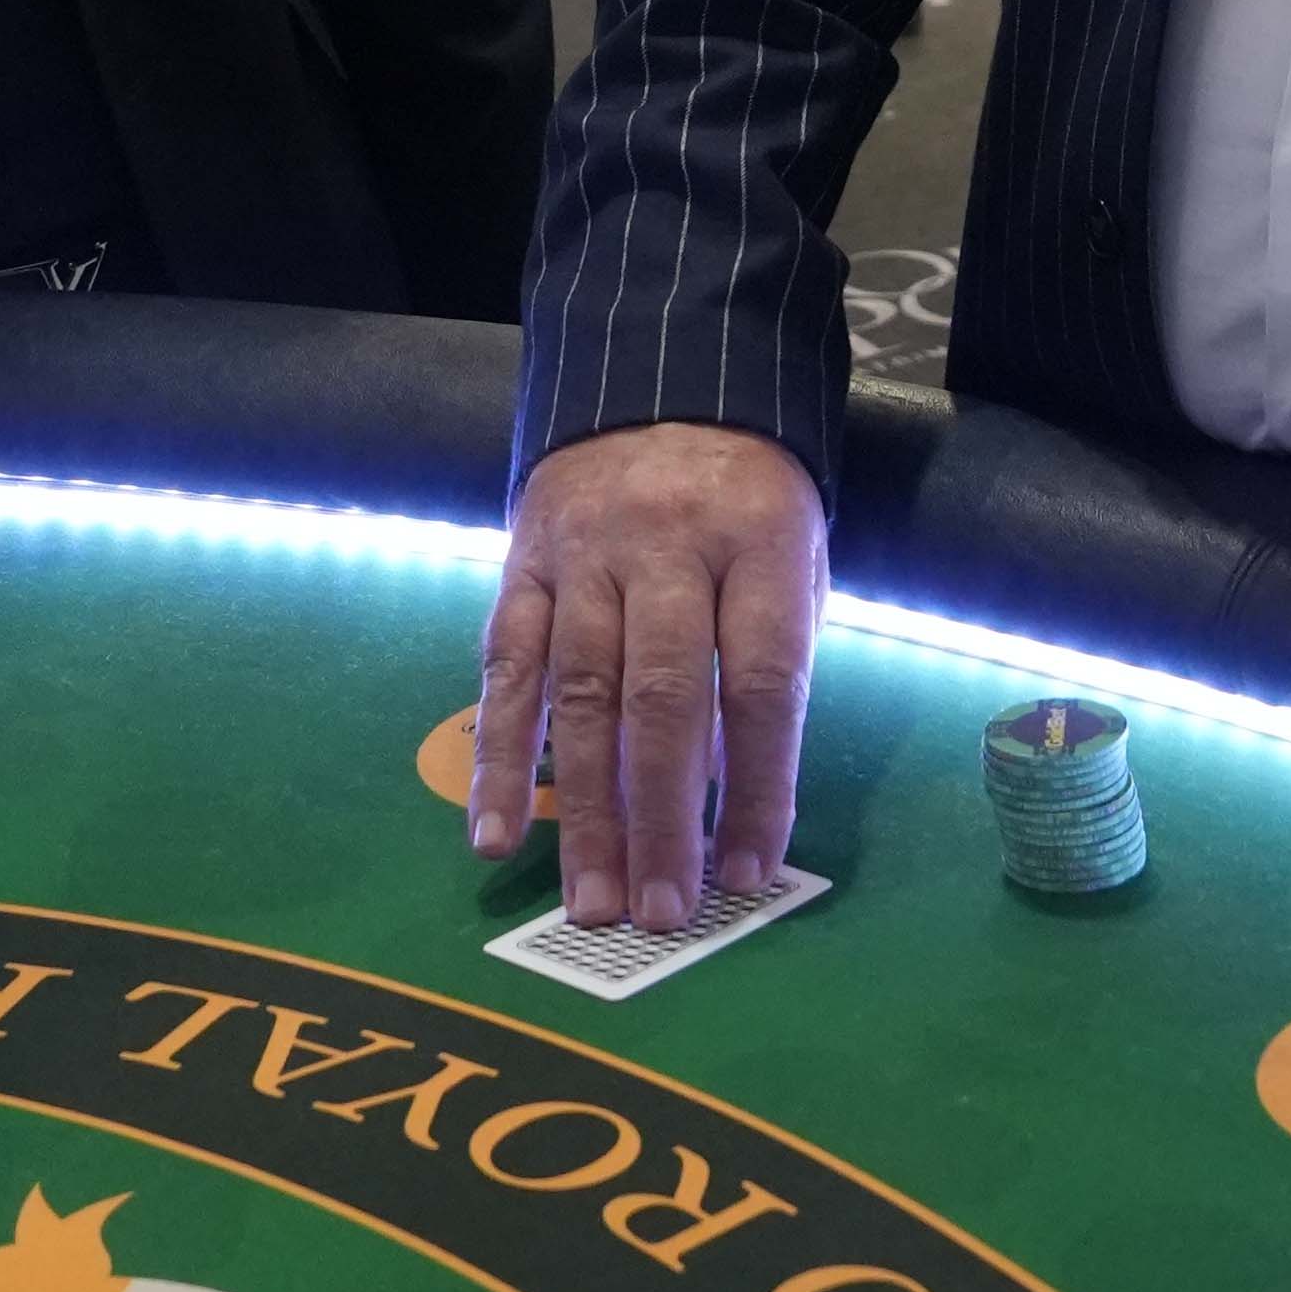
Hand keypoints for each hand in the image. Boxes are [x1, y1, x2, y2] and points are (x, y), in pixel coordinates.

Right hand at [481, 422, 824, 933]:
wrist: (660, 379)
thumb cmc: (744, 499)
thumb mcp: (793, 556)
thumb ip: (768, 662)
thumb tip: (734, 805)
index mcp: (756, 541)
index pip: (758, 680)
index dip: (756, 784)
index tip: (751, 873)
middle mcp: (665, 547)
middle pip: (663, 697)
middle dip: (663, 817)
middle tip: (662, 913)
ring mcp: (584, 555)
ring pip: (580, 695)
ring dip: (585, 811)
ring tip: (591, 902)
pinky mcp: (522, 565)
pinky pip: (506, 670)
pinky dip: (500, 759)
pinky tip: (497, 836)